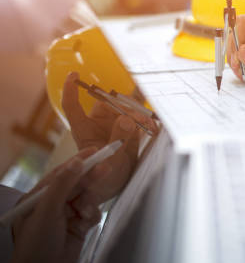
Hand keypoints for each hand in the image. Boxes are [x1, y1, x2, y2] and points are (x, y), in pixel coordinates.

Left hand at [5, 154, 101, 262]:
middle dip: (90, 178)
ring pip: (87, 198)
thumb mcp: (47, 211)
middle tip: (107, 167)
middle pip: (77, 184)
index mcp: (39, 197)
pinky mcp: (78, 228)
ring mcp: (66, 216)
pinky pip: (92, 214)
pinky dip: (92, 216)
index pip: (62, 173)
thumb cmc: (36, 244)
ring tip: (84, 212)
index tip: (95, 150)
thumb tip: (77, 162)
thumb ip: (62, 185)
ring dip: (90, 203)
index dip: (79, 161)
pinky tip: (85, 224)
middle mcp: (53, 204)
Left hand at [61, 72, 154, 205]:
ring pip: (126, 108)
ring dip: (138, 113)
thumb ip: (119, 139)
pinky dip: (147, 117)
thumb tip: (127, 118)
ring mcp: (114, 125)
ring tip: (148, 126)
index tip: (75, 75)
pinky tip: (154, 124)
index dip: (71, 90)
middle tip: (138, 117)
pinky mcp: (130, 129)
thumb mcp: (111, 163)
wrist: (120, 187)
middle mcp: (98, 124)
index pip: (73, 106)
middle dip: (123, 106)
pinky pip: (139, 116)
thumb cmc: (106, 180)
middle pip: (108, 103)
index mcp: (85, 130)